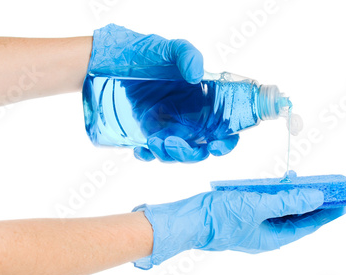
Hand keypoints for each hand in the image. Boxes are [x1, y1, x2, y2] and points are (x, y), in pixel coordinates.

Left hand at [89, 24, 236, 161]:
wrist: (119, 59)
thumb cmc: (151, 53)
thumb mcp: (171, 48)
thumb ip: (188, 55)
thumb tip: (196, 76)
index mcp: (206, 102)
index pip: (225, 129)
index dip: (225, 142)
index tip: (215, 146)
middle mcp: (191, 119)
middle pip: (200, 149)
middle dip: (189, 154)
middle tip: (172, 143)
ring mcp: (170, 127)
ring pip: (176, 154)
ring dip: (168, 155)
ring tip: (153, 141)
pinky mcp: (149, 131)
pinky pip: (151, 152)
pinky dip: (147, 156)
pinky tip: (141, 150)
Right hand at [132, 189, 345, 268]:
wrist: (186, 219)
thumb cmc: (217, 219)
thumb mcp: (256, 207)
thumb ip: (287, 202)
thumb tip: (315, 198)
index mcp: (270, 238)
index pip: (306, 225)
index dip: (326, 213)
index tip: (345, 203)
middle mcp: (263, 232)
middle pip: (295, 218)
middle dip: (313, 203)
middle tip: (332, 190)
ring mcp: (251, 222)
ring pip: (280, 209)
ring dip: (294, 196)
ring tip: (309, 182)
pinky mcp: (241, 211)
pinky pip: (265, 203)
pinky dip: (275, 192)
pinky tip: (278, 182)